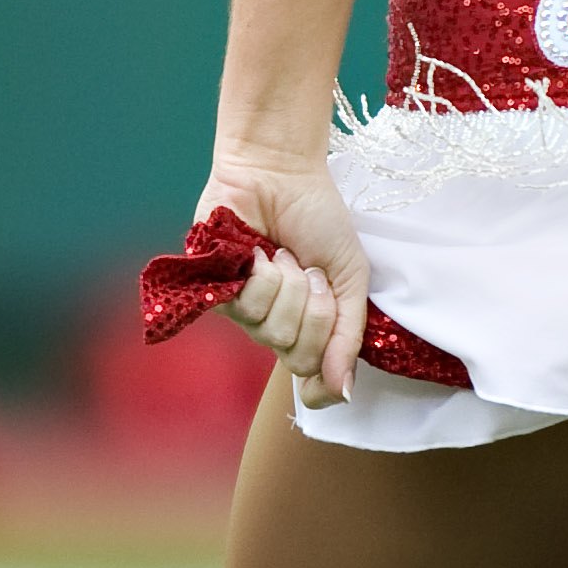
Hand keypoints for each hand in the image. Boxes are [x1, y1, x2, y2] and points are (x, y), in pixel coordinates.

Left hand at [201, 151, 368, 410]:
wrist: (281, 174)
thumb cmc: (318, 219)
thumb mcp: (351, 276)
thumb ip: (349, 335)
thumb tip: (345, 393)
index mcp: (309, 325)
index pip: (313, 381)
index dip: (323, 380)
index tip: (332, 356)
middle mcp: (275, 325)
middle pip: (297, 356)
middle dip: (316, 310)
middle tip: (313, 272)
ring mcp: (244, 312)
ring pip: (271, 332)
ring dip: (288, 287)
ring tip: (286, 255)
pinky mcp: (216, 292)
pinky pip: (245, 308)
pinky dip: (262, 276)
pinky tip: (260, 252)